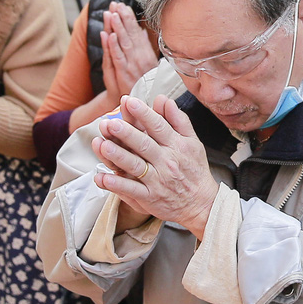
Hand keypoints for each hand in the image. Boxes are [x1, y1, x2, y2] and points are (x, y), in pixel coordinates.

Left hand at [89, 95, 218, 238]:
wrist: (201, 204)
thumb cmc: (194, 170)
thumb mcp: (192, 142)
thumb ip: (178, 119)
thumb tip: (163, 99)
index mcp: (176, 146)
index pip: (158, 126)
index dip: (143, 113)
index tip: (129, 101)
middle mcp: (166, 162)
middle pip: (144, 145)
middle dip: (126, 133)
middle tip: (110, 122)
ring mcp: (157, 181)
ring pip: (135, 166)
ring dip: (117, 156)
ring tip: (102, 145)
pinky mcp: (149, 198)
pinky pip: (130, 191)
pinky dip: (115, 184)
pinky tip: (101, 177)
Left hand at [99, 4, 158, 99]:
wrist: (137, 102)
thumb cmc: (141, 82)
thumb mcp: (146, 63)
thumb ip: (142, 46)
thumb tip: (141, 31)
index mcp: (145, 53)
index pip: (136, 32)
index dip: (129, 18)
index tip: (122, 6)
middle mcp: (140, 57)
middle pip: (130, 34)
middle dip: (122, 18)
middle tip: (116, 4)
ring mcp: (132, 65)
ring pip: (123, 43)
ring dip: (117, 28)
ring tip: (111, 14)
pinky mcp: (124, 73)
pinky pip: (118, 57)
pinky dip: (114, 46)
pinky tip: (110, 35)